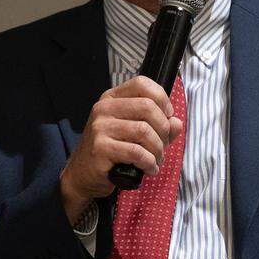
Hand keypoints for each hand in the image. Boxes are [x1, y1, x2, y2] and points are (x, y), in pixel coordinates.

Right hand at [59, 76, 183, 223]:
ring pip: (144, 131)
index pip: (142, 83)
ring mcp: (100, 127)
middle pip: (147, 106)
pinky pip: (136, 152)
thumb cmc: (111, 152)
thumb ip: (158, 126)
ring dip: (158, 149)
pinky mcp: (100, 148)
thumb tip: (176, 123)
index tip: (168, 117)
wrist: (82, 175)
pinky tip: (149, 169)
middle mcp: (104, 108)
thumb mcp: (134, 134)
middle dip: (163, 129)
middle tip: (163, 145)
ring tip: (156, 160)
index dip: (162, 98)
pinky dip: (149, 163)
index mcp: (112, 98)